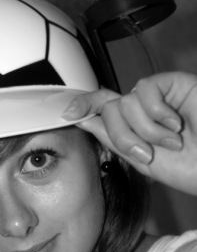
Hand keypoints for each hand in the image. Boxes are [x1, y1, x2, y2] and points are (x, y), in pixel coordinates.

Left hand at [62, 72, 196, 195]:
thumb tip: (84, 120)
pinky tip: (176, 123)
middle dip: (124, 136)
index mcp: (133, 126)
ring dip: (146, 130)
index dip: (84, 105)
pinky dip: (157, 113)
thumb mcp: (141, 158)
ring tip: (171, 142)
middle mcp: (142, 109)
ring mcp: (158, 96)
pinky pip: (145, 90)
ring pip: (126, 103)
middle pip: (110, 109)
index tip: (67, 112)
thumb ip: (114, 138)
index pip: (102, 109)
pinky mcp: (172, 83)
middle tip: (148, 154)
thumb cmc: (187, 168)